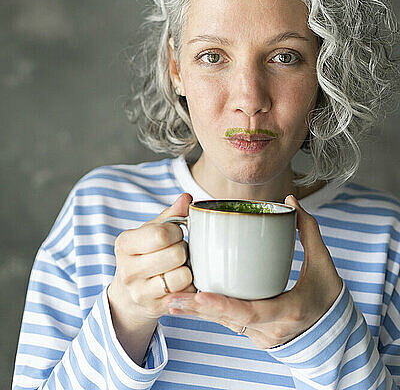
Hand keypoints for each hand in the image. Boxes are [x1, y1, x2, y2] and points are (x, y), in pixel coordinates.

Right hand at [108, 192, 195, 326]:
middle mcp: (128, 271)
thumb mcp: (150, 232)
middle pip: (175, 255)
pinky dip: (190, 285)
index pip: (161, 234)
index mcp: (124, 244)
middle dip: (183, 250)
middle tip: (179, 250)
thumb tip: (186, 198)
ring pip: (182, 277)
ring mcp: (140, 293)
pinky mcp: (155, 309)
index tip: (175, 233)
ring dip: (188, 269)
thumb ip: (170, 214)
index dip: (176, 231)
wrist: (129, 294)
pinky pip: (186, 294)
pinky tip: (182, 281)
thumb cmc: (144, 254)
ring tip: (180, 265)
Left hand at [165, 195, 343, 348]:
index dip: (224, 305)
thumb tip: (289, 201)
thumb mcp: (323, 264)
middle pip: (228, 320)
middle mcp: (271, 329)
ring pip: (224, 324)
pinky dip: (208, 314)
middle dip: (198, 311)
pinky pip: (228, 324)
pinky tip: (185, 304)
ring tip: (170, 301)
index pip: (250, 311)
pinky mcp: (254, 335)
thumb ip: (308, 230)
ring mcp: (261, 336)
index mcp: (288, 311)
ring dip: (197, 314)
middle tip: (170, 300)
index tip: (201, 294)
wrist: (334, 333)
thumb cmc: (328, 296)